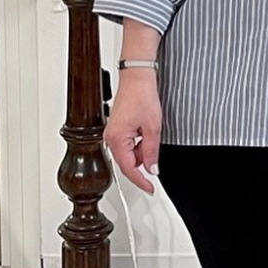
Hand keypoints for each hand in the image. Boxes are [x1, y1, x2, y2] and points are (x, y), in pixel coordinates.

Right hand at [104, 71, 162, 194]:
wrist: (137, 78)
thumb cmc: (142, 96)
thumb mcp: (153, 127)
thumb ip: (152, 150)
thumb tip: (152, 168)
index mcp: (117, 140)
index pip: (129, 169)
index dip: (141, 181)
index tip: (151, 189)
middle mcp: (111, 138)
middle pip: (128, 162)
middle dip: (144, 160)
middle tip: (156, 150)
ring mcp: (113, 133)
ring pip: (130, 153)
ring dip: (142, 149)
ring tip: (151, 130)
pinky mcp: (117, 129)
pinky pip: (128, 144)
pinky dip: (139, 142)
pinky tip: (145, 129)